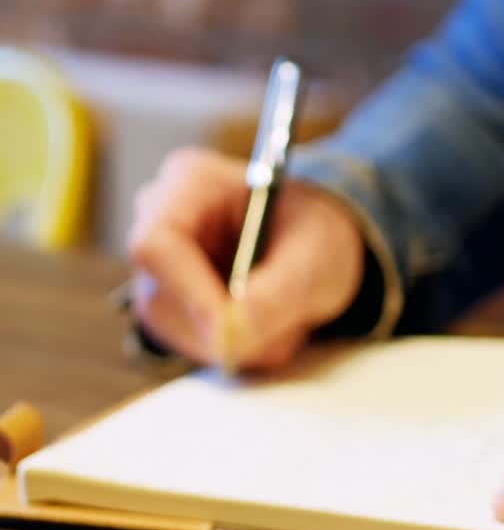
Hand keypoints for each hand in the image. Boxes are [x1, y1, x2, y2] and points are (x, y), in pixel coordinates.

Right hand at [127, 148, 364, 370]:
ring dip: (237, 340)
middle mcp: (160, 220)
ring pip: (175, 328)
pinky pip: (191, 342)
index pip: (157, 245)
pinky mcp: (170, 302)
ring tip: (287, 317)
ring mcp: (160, 265)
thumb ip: (275, 296)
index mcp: (192, 183)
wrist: (320, 247)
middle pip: (160, 296)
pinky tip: (270, 323)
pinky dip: (237, 346)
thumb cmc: (318, 235)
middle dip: (223, 326)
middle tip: (284, 330)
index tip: (232, 333)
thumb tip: (231, 338)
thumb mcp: (315, 259)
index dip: (190, 295)